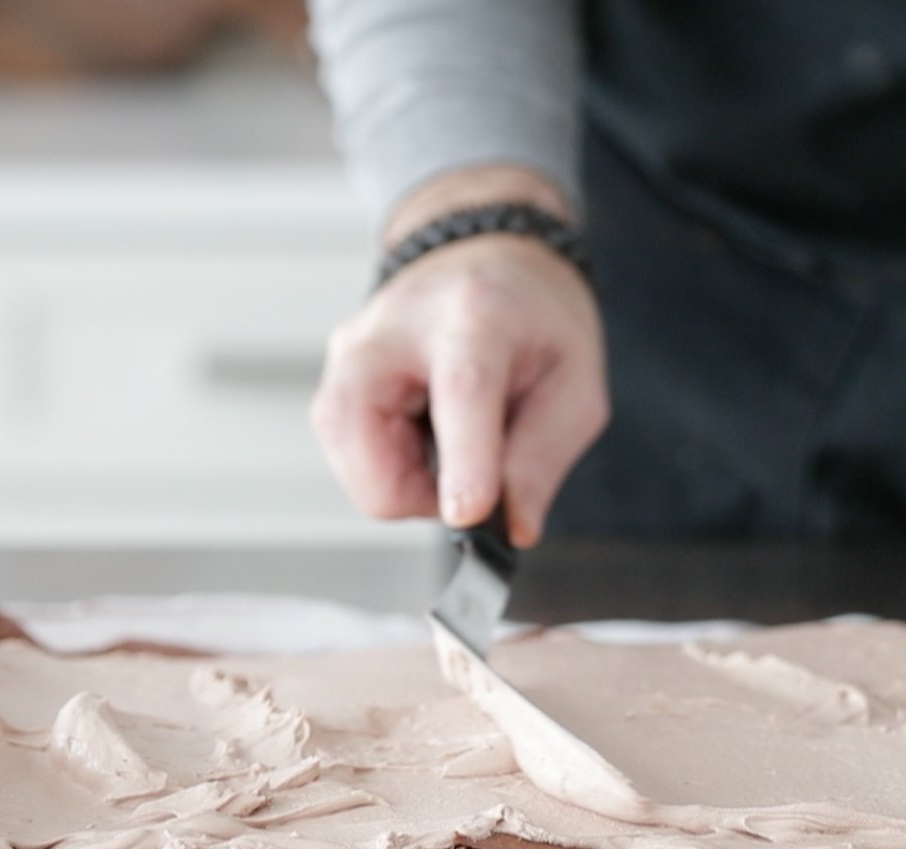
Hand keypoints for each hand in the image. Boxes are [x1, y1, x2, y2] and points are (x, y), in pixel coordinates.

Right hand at [310, 169, 606, 546]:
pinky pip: (347, 455)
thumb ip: (541, 461)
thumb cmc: (534, 323)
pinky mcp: (331, 377)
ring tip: (449, 446)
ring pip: (352, 462)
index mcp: (475, 316)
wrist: (487, 264)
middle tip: (475, 474)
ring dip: (404, 484)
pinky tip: (422, 434)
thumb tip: (511, 526)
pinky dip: (388, 467)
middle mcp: (393, 328)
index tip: (468, 515)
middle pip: (371, 443)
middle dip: (423, 493)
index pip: (462, 391)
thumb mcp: (574, 388)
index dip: (464, 461)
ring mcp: (350, 351)